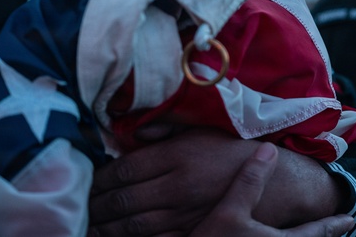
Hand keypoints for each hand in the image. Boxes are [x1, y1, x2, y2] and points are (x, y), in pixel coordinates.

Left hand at [87, 128, 343, 235]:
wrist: (275, 181)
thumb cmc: (233, 150)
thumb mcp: (200, 129)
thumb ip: (164, 129)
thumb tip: (131, 133)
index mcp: (176, 157)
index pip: (124, 170)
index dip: (100, 178)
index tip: (87, 180)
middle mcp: (177, 187)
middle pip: (124, 200)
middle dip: (97, 205)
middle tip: (81, 205)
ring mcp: (185, 214)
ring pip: (134, 225)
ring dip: (108, 227)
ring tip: (91, 225)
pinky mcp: (195, 232)